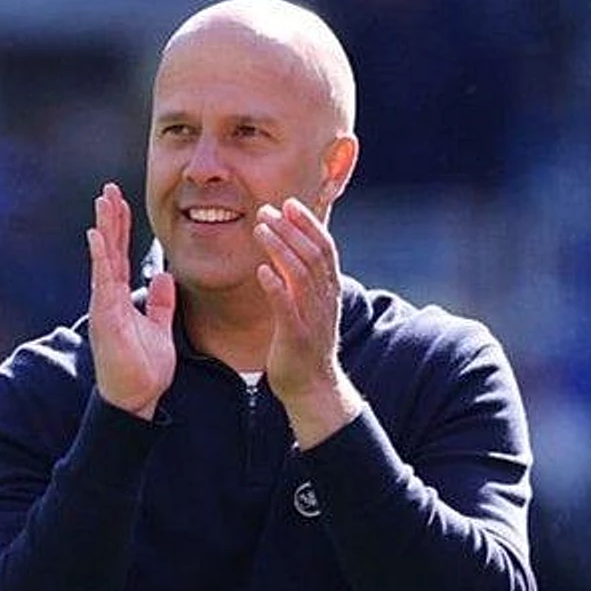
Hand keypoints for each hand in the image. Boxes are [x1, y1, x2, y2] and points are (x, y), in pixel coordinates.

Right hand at [86, 182, 176, 419]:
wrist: (136, 397)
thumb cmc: (144, 368)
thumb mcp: (160, 327)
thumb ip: (161, 302)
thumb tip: (165, 276)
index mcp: (121, 297)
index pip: (121, 254)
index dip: (122, 227)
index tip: (122, 201)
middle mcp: (109, 296)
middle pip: (110, 249)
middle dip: (110, 218)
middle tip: (109, 188)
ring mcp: (105, 303)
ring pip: (104, 257)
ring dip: (103, 228)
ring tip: (103, 200)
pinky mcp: (106, 314)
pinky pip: (103, 280)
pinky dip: (100, 256)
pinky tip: (96, 235)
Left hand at [254, 198, 363, 447]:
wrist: (312, 387)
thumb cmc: (305, 343)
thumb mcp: (309, 305)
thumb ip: (303, 279)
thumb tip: (291, 247)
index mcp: (329, 290)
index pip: (324, 247)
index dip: (308, 223)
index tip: (289, 204)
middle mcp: (325, 300)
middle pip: (313, 255)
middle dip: (291, 229)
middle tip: (268, 210)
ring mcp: (312, 318)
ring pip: (301, 275)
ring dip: (281, 249)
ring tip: (260, 229)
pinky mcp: (296, 337)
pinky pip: (286, 308)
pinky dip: (275, 287)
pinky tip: (261, 271)